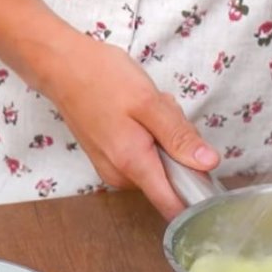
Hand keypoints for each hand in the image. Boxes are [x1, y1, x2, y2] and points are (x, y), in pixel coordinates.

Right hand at [37, 32, 217, 219]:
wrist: (61, 66)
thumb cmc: (103, 79)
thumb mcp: (149, 103)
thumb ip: (179, 136)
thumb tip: (209, 163)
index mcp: (133, 165)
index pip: (171, 206)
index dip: (195, 197)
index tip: (208, 174)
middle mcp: (120, 176)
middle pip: (170, 178)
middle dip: (178, 148)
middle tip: (164, 114)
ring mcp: (111, 167)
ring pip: (158, 163)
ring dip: (163, 136)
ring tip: (146, 107)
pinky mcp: (108, 157)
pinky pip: (142, 154)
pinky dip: (148, 134)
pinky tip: (136, 111)